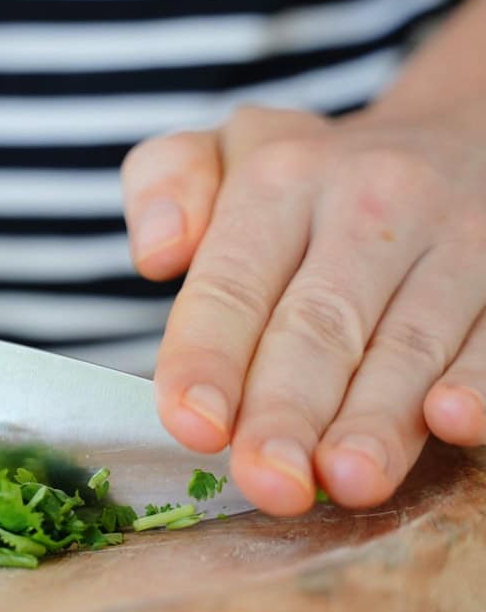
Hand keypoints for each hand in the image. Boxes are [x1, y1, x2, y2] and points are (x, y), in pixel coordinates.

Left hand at [122, 100, 485, 515]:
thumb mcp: (225, 150)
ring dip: (378, 419)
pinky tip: (454, 421)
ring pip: (409, 344)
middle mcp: (372, 204)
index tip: (192, 425)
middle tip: (268, 482)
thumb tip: (157, 253)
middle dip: (289, 411)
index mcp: (281, 180)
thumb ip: (165, 183)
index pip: (232, 283)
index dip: (209, 357)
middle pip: (320, 325)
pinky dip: (481, 380)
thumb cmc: (310, 175)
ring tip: (347, 480)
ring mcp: (457, 239)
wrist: (460, 129)